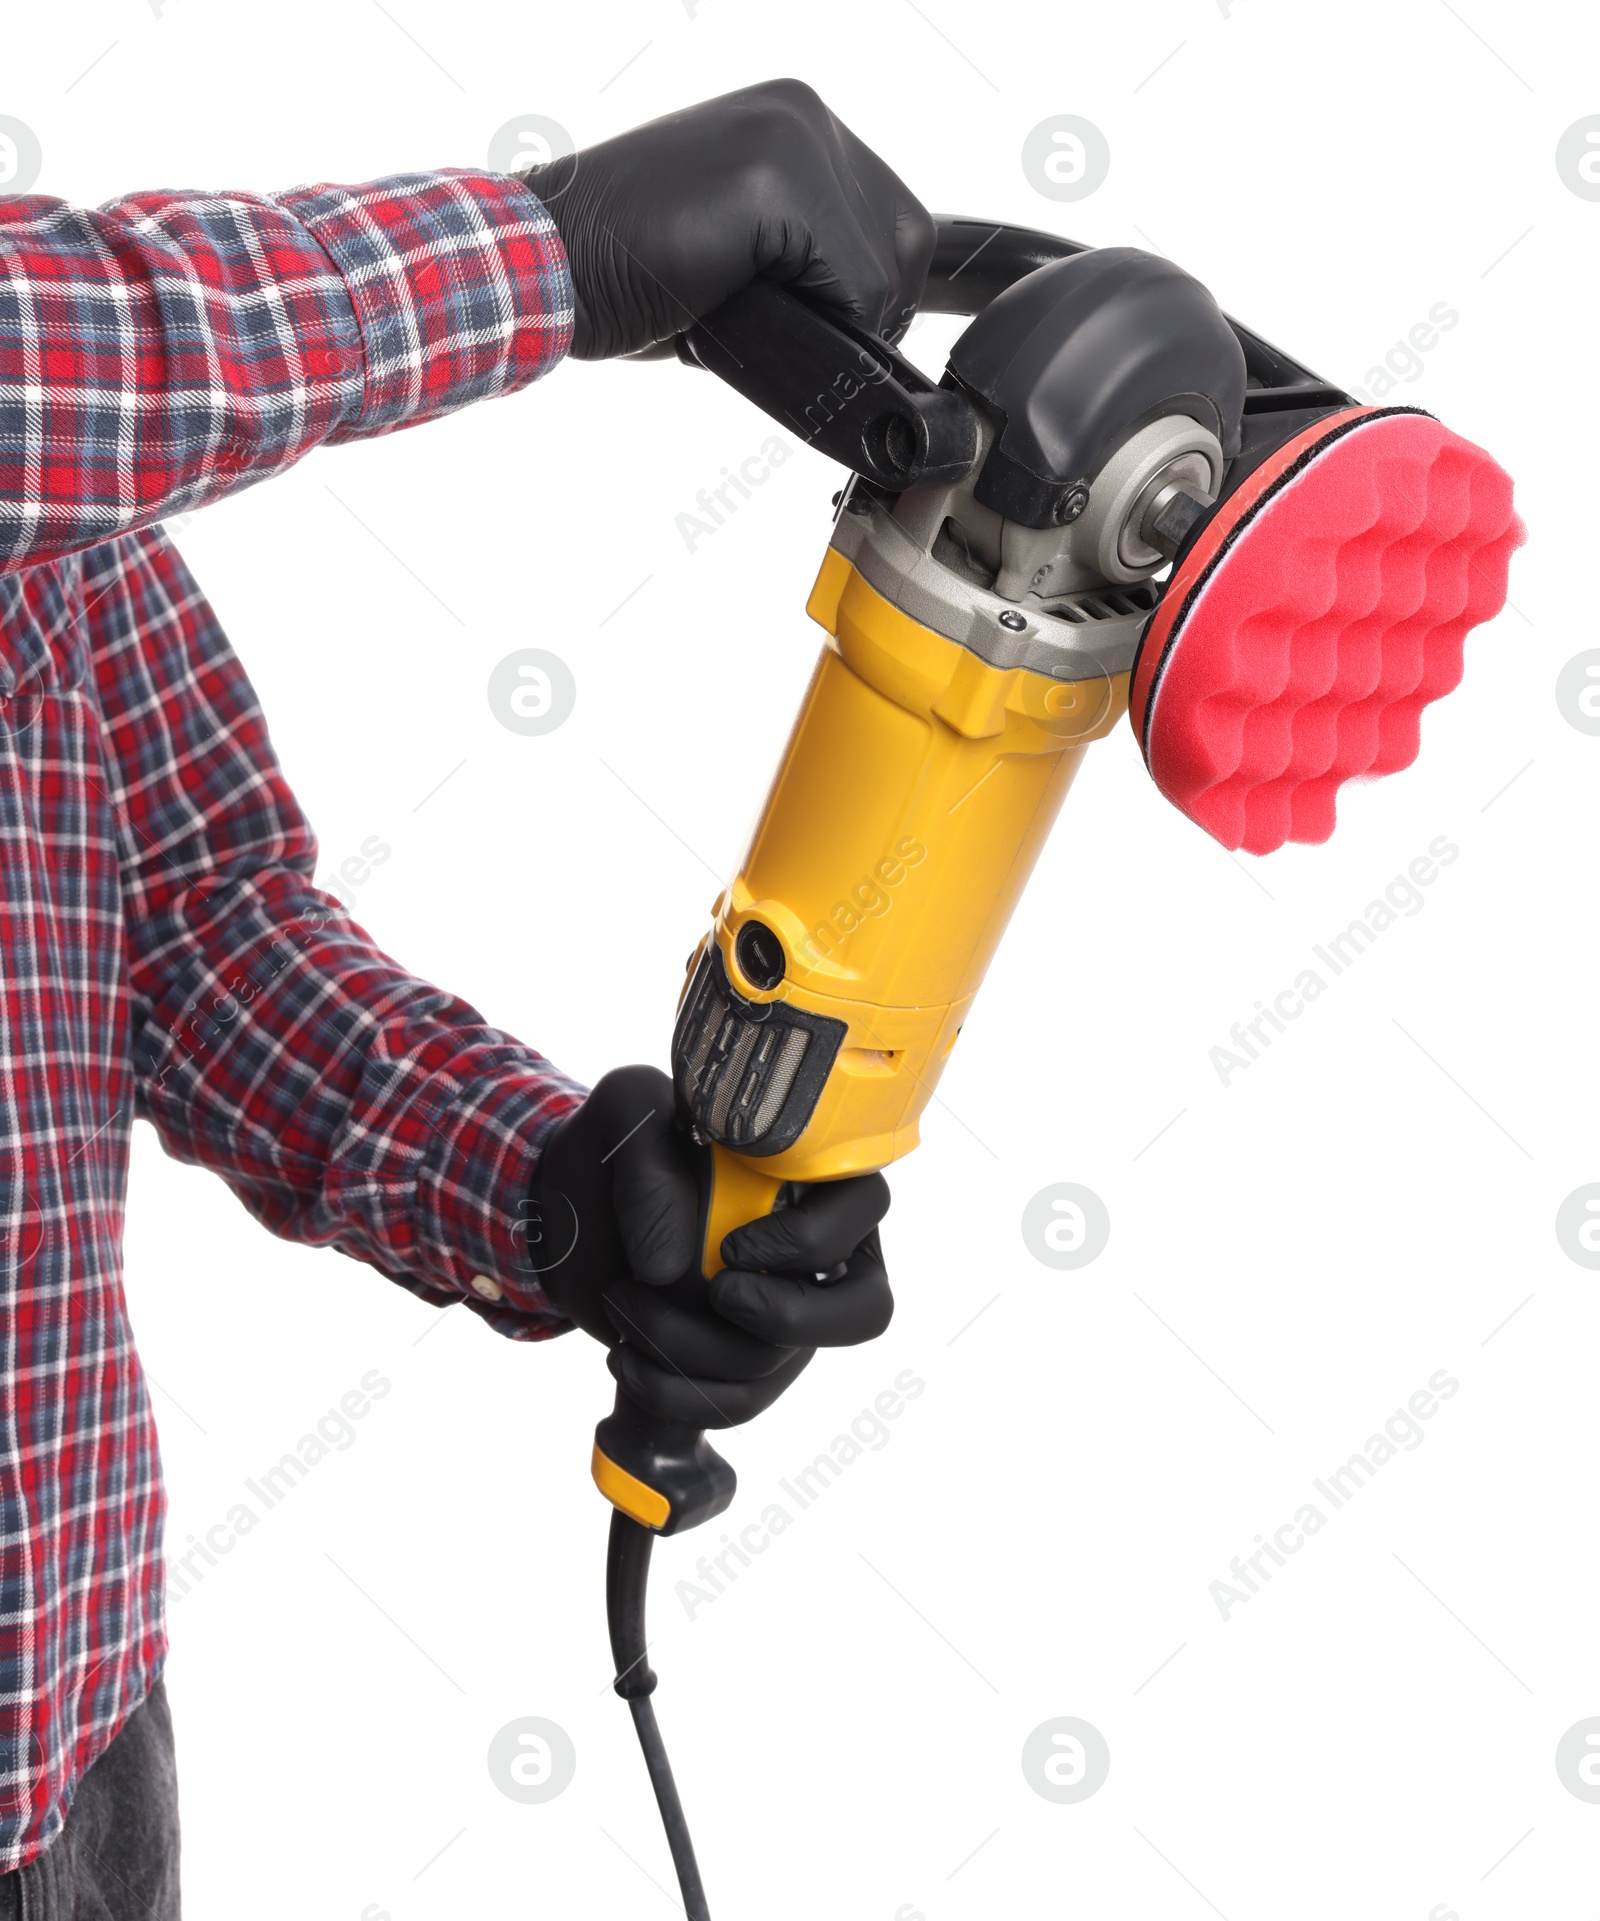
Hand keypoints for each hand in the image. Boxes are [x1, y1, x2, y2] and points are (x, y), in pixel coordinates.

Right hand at [521, 78, 935, 359]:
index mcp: (794, 119)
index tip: (798, 315)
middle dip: (857, 308)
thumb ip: (806, 250)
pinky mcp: (777, 183)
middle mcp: (803, 113)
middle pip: (905, 242)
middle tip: (778, 326)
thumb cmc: (625, 268)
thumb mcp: (739, 245)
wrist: (548, 264)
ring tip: (749, 313)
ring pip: (886, 270)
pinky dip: (815, 327)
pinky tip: (742, 311)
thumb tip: (869, 307)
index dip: (859, 292)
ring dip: (829, 321)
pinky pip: (856, 288)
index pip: (889, 222)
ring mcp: (792, 139)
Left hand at [529, 1065, 891, 1426]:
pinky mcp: (742, 1362)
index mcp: (807, 1174)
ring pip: (777, 1364)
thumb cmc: (619, 1147)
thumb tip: (671, 1266)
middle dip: (787, 1319)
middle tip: (717, 1294)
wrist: (572, 1205)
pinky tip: (625, 1356)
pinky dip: (675, 1393)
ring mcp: (784, 1312)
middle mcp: (814, 1250)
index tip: (731, 1246)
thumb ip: (650, 1165)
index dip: (812, 1240)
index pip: (865, 1206)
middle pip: (863, 1311)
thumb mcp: (624, 1117)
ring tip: (624, 1305)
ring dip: (690, 1349)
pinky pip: (736, 1403)